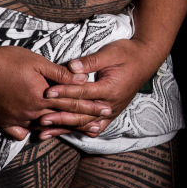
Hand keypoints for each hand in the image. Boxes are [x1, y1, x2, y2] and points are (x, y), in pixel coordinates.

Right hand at [0, 43, 107, 141]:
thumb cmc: (8, 59)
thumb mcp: (38, 62)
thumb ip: (60, 73)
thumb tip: (83, 78)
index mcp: (42, 98)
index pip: (73, 103)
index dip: (91, 107)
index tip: (106, 111)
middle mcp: (31, 112)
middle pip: (61, 119)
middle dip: (81, 123)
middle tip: (97, 128)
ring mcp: (16, 119)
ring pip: (42, 127)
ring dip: (57, 129)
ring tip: (70, 132)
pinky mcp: (2, 121)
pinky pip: (18, 132)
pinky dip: (27, 132)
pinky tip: (35, 132)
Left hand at [34, 37, 158, 140]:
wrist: (146, 59)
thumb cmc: (127, 53)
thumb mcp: (110, 52)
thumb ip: (90, 62)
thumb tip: (72, 67)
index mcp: (110, 88)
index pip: (82, 93)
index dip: (64, 93)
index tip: (47, 93)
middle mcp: (111, 103)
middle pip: (82, 113)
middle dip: (60, 117)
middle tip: (40, 119)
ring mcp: (112, 110)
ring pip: (86, 123)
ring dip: (65, 128)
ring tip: (46, 132)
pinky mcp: (112, 111)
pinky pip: (96, 125)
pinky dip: (82, 130)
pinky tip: (70, 134)